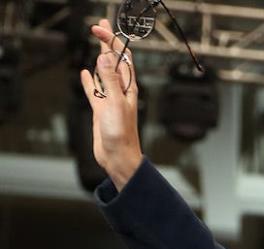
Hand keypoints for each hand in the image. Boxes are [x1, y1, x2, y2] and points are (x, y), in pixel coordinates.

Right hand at [77, 19, 143, 189]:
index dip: (110, 41)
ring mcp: (110, 99)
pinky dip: (89, 81)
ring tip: (98, 43)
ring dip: (100, 57)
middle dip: (108, 42)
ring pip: (104, 72)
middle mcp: (121, 91)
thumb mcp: (115, 104)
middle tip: (100, 25)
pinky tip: (85, 73)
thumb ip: (109, 81)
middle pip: (113, 61)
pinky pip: (94, 90)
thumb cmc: (122, 134)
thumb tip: (104, 57)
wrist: (119, 157)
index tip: (98, 29)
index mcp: (128, 88)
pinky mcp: (101, 109)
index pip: (120, 58)